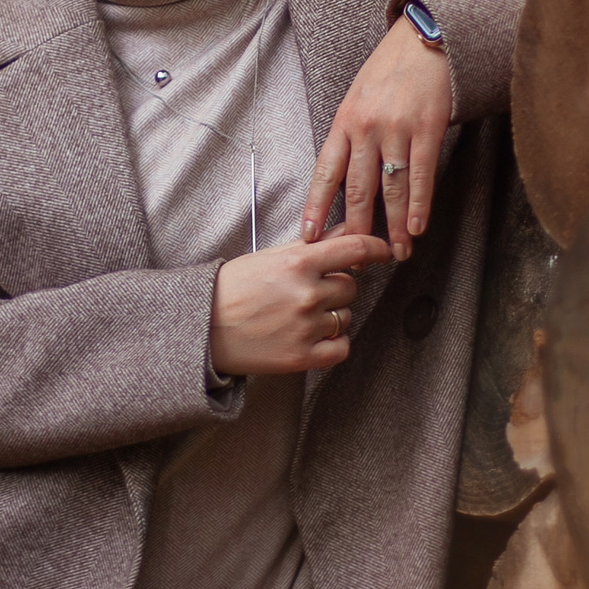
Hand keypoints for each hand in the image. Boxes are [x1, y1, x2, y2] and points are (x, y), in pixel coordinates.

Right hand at [210, 233, 393, 374]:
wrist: (203, 328)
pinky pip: (341, 347)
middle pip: (349, 286)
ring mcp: (306, 327)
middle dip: (334, 288)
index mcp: (298, 264)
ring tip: (298, 316)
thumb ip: (312, 246)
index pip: (354, 249)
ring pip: (346, 316)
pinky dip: (331, 342)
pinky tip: (309, 336)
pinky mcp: (303, 356)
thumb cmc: (233, 288)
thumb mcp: (271, 257)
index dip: (376, 248)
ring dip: (331, 315)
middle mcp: (307, 294)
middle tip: (305, 293)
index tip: (384, 252)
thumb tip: (346, 232)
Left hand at [300, 15, 451, 260]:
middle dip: (355, 229)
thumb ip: (350, 134)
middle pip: (357, 190)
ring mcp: (396, 129)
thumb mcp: (358, 97)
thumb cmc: (390, 70)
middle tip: (356, 258)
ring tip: (396, 252)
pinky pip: (420, 175)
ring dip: (394, 226)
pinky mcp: (427, 128)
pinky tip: (417, 227)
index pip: (325, 172)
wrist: (423, 39)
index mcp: (344, 121)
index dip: (316, 207)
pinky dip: (419, 205)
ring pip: (391, 189)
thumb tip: (343, 175)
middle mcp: (365, 128)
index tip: (309, 236)